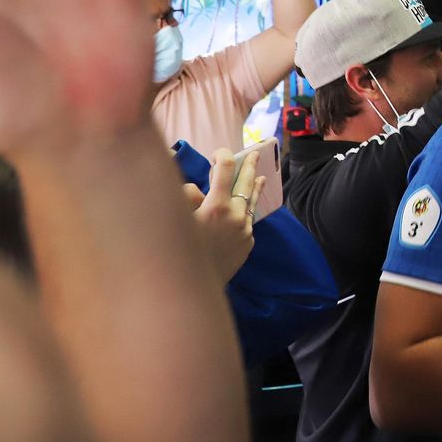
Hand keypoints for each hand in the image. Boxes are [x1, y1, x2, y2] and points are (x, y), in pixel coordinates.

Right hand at [182, 147, 261, 282]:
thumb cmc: (181, 251)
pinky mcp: (248, 244)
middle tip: (254, 153)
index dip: (223, 156)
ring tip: (262, 177)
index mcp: (217, 206)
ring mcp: (245, 230)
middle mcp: (236, 216)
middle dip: (249, 166)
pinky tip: (245, 211)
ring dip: (255, 189)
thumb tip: (196, 188)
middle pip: (245, 183)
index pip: (225, 170)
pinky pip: (248, 223)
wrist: (195, 288)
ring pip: (252, 203)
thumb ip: (187, 198)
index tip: (219, 153)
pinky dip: (245, 214)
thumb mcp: (179, 220)